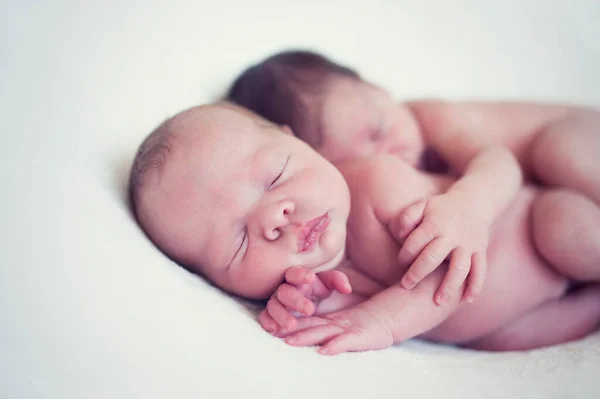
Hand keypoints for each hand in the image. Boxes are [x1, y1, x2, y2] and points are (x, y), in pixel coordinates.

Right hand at [258, 267, 350, 333]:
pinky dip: (268, 323)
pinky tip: (275, 330)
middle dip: (295, 300)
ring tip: (292, 325)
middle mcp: (284, 289)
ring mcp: (276, 303)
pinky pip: (265, 318)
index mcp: (297, 278)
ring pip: (273, 306)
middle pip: (284, 292)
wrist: (311, 303)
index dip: (301, 275)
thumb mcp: (329, 284)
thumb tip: (346, 288)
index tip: (311, 278)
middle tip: (309, 309)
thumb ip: (337, 281)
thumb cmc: (319, 289)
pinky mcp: (271, 317)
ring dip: (281, 315)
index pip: (295, 273)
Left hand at [279, 304, 395, 354]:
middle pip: (310, 325)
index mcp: (331, 321)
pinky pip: (345, 342)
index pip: (307, 322)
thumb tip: (316, 339)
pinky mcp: (359, 336)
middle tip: (273, 334)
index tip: (271, 330)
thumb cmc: (366, 323)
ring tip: (290, 342)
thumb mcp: (345, 324)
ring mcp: (347, 328)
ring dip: (306, 337)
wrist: (390, 316)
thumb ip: (329, 328)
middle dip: (291, 330)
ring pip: (322, 331)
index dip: (290, 325)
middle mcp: (335, 323)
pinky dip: (335, 346)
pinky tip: (324, 352)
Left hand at [390, 190, 488, 304]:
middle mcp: (452, 236)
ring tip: (438, 302)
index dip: (404, 255)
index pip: (415, 243)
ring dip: (449, 286)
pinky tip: (467, 300)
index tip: (400, 263)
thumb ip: (407, 217)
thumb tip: (399, 234)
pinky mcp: (480, 251)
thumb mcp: (422, 205)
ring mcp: (468, 245)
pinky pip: (481, 270)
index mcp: (434, 224)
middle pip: (433, 257)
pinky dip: (475, 285)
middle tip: (405, 286)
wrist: (474, 201)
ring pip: (460, 268)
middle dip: (418, 273)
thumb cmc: (441, 208)